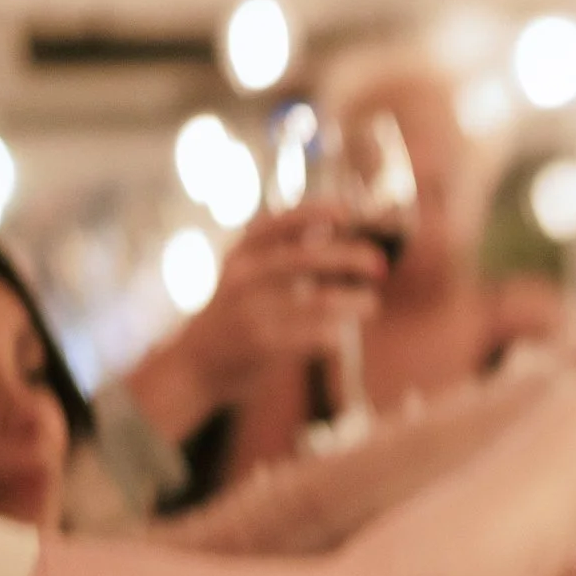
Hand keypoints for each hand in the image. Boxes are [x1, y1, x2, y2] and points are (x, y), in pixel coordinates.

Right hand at [188, 205, 387, 382]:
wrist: (196, 363)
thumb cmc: (237, 313)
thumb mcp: (248, 273)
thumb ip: (285, 251)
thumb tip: (339, 225)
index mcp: (241, 253)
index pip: (278, 223)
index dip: (314, 212)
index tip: (348, 212)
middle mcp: (242, 277)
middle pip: (304, 258)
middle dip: (349, 258)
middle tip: (378, 264)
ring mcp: (250, 311)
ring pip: (318, 302)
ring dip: (354, 301)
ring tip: (371, 304)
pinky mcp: (262, 345)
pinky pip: (315, 336)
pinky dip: (336, 333)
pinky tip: (342, 334)